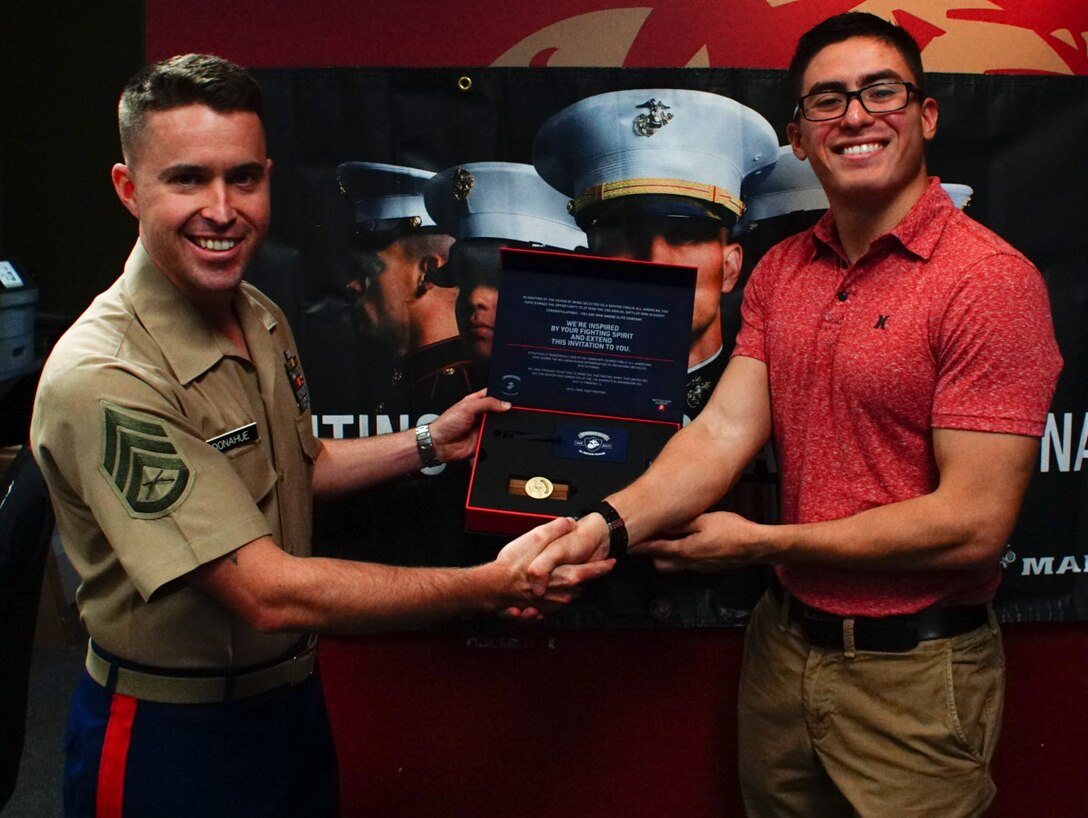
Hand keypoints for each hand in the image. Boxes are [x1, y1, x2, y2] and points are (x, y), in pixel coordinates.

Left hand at [429, 389, 509, 462]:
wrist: (440, 444)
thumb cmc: (446, 423)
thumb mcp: (467, 407)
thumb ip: (487, 403)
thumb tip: (505, 404)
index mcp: (476, 402)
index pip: (493, 395)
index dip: (502, 395)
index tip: (512, 397)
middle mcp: (481, 415)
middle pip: (499, 411)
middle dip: (504, 412)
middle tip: (508, 412)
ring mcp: (483, 428)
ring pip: (500, 426)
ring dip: (501, 427)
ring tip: (498, 425)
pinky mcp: (484, 440)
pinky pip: (496, 440)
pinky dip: (498, 439)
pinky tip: (496, 437)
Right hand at [496, 516, 613, 619]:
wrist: (493, 587)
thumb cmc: (512, 566)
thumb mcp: (535, 538)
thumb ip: (555, 529)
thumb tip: (569, 522)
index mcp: (566, 576)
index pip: (592, 572)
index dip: (603, 567)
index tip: (611, 562)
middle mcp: (562, 593)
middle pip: (581, 584)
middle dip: (582, 575)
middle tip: (577, 563)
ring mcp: (552, 604)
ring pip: (568, 593)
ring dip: (566, 584)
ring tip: (556, 573)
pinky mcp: (542, 610)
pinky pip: (554, 603)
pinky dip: (552, 595)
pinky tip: (543, 586)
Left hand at [629, 511, 762, 572]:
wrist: (755, 546)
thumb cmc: (733, 531)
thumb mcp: (704, 520)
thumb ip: (681, 523)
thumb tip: (663, 523)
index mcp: (685, 550)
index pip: (655, 549)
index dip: (641, 546)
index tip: (629, 543)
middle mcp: (689, 563)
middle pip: (660, 564)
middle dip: (650, 554)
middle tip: (647, 539)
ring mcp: (699, 568)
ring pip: (673, 567)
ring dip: (665, 556)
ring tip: (664, 540)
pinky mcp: (707, 568)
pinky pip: (686, 566)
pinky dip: (679, 557)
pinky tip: (685, 545)